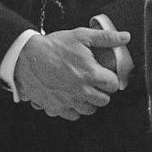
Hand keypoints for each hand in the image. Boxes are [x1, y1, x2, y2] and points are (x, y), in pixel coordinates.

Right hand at [14, 26, 128, 118]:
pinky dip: (72, 108)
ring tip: (81, 89)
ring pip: (89, 110)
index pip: (114, 84)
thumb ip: (105, 38)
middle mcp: (81, 91)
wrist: (26, 57)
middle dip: (101, 91)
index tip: (104, 74)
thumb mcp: (80, 36)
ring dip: (88, 101)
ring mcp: (69, 101)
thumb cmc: (53, 47)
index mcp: (90, 74)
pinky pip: (72, 115)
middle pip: (104, 100)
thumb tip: (125, 37)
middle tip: (93, 81)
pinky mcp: (56, 107)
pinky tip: (69, 96)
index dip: (111, 78)